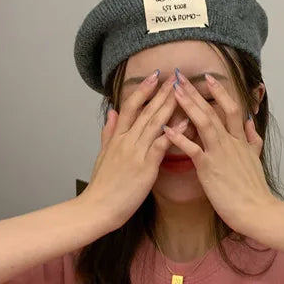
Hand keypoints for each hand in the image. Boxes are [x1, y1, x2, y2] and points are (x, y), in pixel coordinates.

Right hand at [81, 72, 188, 231]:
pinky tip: (185, 122)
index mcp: (116, 138)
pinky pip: (161, 145)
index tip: (155, 76)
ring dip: (169, 105)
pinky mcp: (145, 167)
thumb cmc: (102, 186)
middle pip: (145, 111)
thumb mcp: (102, 155)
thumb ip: (108, 133)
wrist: (98, 207)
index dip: (143, 90)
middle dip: (161, 92)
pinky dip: (173, 132)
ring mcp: (135, 152)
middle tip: (175, 76)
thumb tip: (112, 112)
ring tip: (182, 90)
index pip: (130, 107)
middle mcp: (126, 141)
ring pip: (154, 123)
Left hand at [164, 71, 276, 234]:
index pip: (231, 109)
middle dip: (195, 92)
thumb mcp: (256, 159)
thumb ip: (252, 139)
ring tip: (174, 91)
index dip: (219, 92)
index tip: (207, 78)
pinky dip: (179, 138)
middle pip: (213, 110)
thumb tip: (248, 122)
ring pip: (204, 122)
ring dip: (188, 105)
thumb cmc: (254, 189)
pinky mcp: (210, 168)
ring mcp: (220, 153)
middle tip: (180, 77)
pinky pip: (192, 149)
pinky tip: (166, 128)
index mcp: (240, 140)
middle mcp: (230, 142)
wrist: (257, 209)